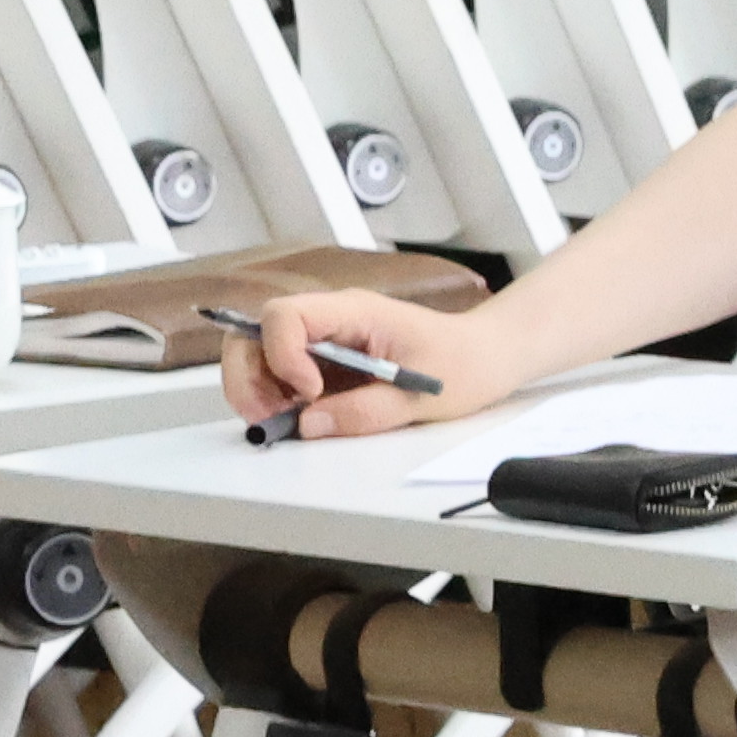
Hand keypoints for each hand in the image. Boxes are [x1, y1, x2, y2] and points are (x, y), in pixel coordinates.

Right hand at [213, 283, 504, 443]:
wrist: (487, 356)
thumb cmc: (463, 363)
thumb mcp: (421, 397)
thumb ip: (365, 412)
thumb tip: (309, 425)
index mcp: (354, 311)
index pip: (286, 315)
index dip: (281, 355)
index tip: (309, 393)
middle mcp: (330, 320)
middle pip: (255, 333)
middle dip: (249, 378)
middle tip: (268, 419)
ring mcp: (323, 340)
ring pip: (258, 354)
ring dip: (256, 391)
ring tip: (281, 424)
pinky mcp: (323, 362)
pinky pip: (279, 374)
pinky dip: (274, 398)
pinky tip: (296, 420)